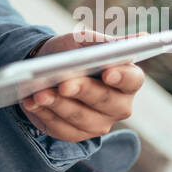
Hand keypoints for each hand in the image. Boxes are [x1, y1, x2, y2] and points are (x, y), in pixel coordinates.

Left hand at [17, 29, 144, 141]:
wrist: (44, 67)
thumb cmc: (71, 52)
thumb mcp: (84, 41)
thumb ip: (106, 43)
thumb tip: (141, 37)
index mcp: (127, 79)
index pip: (133, 80)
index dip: (122, 77)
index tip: (107, 72)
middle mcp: (119, 105)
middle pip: (105, 102)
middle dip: (82, 91)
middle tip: (63, 84)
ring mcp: (98, 123)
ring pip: (81, 118)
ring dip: (58, 105)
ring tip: (39, 93)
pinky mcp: (76, 134)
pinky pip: (61, 129)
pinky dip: (44, 114)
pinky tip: (30, 102)